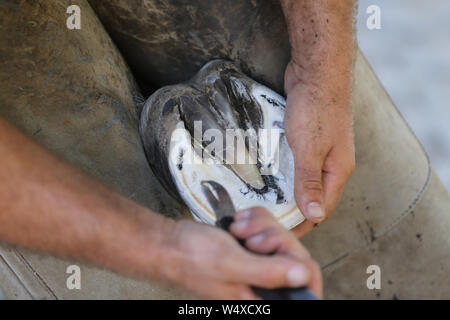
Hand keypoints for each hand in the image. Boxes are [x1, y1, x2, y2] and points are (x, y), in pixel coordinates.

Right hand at [160, 207, 321, 298]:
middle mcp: (263, 285)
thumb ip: (268, 272)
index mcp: (260, 299)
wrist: (169, 242)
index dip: (299, 264)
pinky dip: (255, 220)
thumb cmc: (191, 258)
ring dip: (261, 227)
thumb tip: (302, 276)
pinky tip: (238, 225)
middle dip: (273, 238)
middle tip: (249, 240)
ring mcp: (259, 265)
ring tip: (238, 232)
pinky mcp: (252, 248)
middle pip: (295, 256)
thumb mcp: (231, 265)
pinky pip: (269, 227)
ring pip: (283, 238)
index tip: (278, 250)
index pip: (305, 286)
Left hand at [284, 60, 354, 236]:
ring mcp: (324, 150)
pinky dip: (287, 173)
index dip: (303, 223)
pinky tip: (272, 175)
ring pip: (306, 179)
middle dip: (295, 210)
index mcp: (338, 171)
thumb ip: (309, 182)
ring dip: (290, 191)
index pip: (321, 209)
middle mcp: (334, 164)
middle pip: (315, 196)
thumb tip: (313, 214)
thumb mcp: (309, 149)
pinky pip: (299, 163)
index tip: (281, 233)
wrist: (318, 71)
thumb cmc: (316, 107)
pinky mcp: (311, 138)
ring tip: (268, 201)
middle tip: (270, 219)